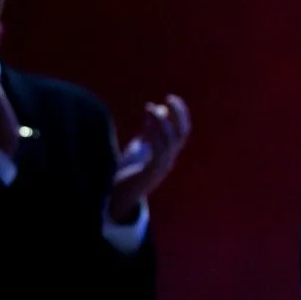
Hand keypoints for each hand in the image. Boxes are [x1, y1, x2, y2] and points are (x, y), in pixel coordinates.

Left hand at [107, 94, 190, 222]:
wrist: (118, 201)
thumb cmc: (127, 174)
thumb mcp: (139, 149)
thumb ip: (148, 132)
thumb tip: (156, 109)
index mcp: (167, 155)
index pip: (182, 131)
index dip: (180, 114)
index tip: (171, 98)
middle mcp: (168, 160)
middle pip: (181, 134)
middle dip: (178, 114)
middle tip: (169, 98)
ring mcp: (161, 167)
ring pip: (170, 141)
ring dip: (163, 123)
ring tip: (151, 109)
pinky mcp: (150, 173)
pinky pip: (158, 151)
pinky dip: (154, 135)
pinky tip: (146, 124)